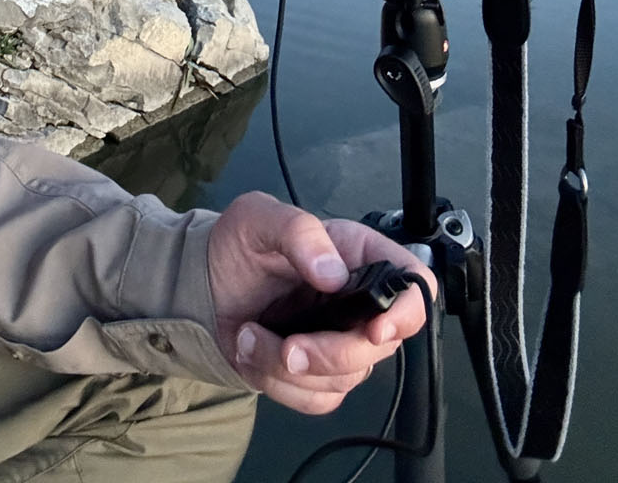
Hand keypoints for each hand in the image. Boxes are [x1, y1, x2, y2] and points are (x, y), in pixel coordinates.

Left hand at [207, 191, 435, 413]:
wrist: (204, 284)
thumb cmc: (239, 243)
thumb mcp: (259, 217)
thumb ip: (299, 233)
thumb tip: (334, 273)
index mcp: (357, 256)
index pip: (413, 284)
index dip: (408, 310)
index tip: (376, 329)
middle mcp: (358, 302)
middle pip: (381, 346)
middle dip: (332, 353)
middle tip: (288, 347)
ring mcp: (340, 341)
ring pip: (345, 378)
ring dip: (290, 368)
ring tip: (249, 335)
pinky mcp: (316, 376)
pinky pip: (317, 400)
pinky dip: (280, 385)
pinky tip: (253, 352)